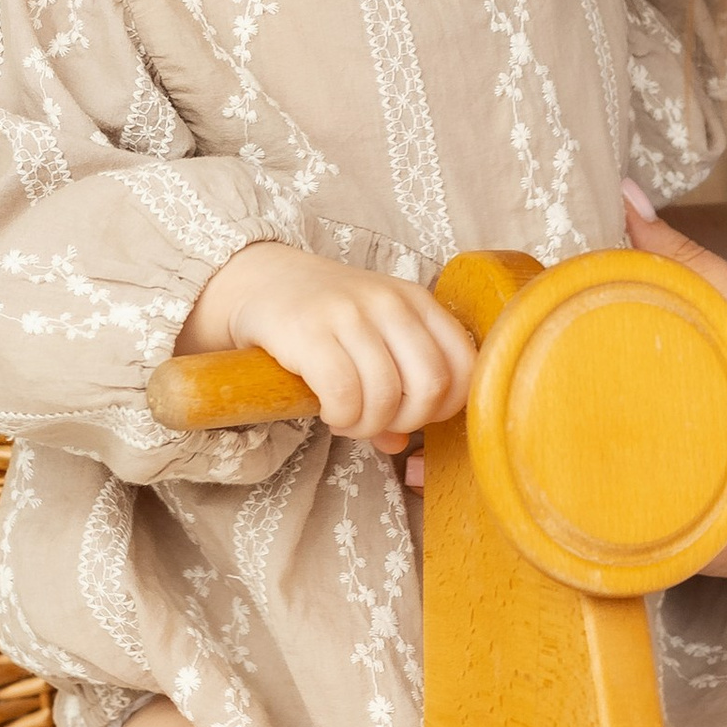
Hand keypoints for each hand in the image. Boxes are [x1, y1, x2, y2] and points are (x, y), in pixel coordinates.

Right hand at [179, 242, 475, 454]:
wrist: (262, 280)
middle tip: (376, 422)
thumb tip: (401, 446)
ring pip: (387, 395)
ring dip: (366, 424)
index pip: (464, 365)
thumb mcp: (374, 340)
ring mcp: (351, 313)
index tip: (411, 414)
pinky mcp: (311, 331)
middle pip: (431, 385)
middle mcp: (392, 302)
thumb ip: (399, 387)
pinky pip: (344, 394)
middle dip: (406, 420)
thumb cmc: (326, 320)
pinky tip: (329, 412)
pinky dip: (341, 417)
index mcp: (419, 301)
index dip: (445, 406)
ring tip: (346, 418)